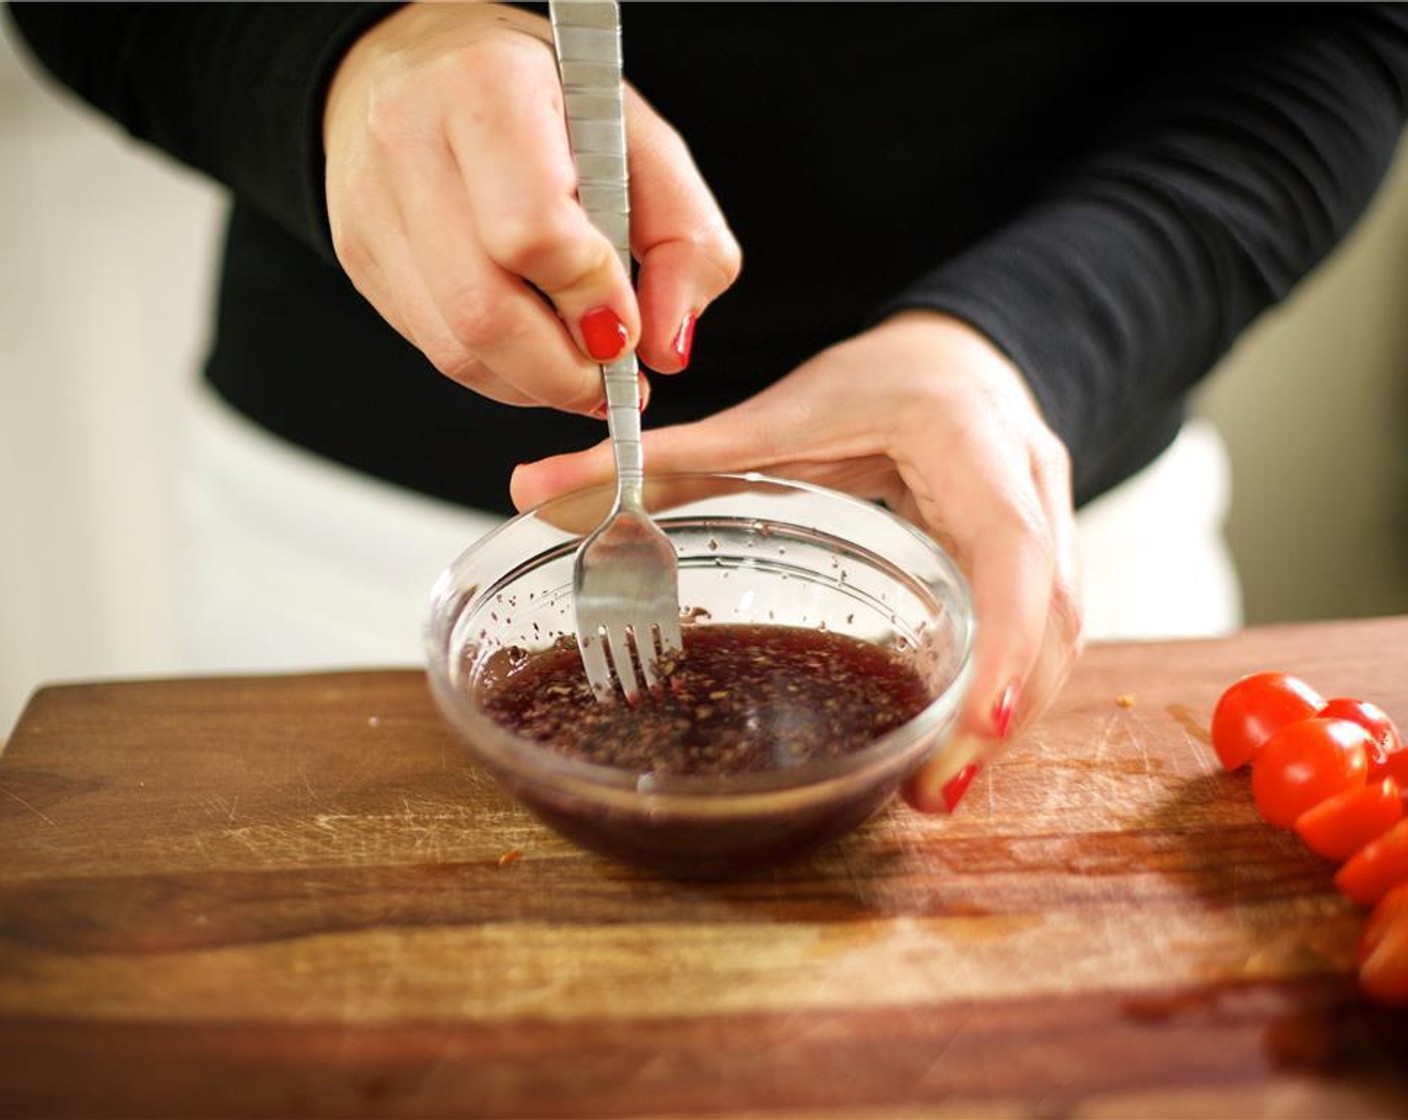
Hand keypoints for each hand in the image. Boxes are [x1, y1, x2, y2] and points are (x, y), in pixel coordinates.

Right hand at [323, 2, 739, 413]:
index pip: (533, 233)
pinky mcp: (359, 254)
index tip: (629, 327)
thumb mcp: (638, 137)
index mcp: (487, 88)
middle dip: (564, 370)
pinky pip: (435, 349)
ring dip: (534, 383)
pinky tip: (533, 350)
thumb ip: (682, 237)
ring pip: (456, 347)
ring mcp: (373, 204)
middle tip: (612, 376)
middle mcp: (410, 140)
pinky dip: (499, 372)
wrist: (416, 59)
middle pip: (485, 310)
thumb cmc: (543, 98)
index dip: (591, 299)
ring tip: (580, 369)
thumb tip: (668, 347)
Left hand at [511, 311, 1084, 811]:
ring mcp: (1050, 526)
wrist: (958, 361)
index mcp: (971, 443)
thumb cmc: (875, 381)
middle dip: (1003, 707)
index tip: (980, 718)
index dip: (1008, 637)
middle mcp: (1031, 487)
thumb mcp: (775, 413)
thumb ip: (661, 457)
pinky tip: (955, 742)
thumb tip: (531, 487)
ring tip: (938, 789)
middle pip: (1053, 614)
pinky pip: (1043, 638)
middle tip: (936, 792)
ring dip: (1008, 716)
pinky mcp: (1040, 565)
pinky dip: (1006, 694)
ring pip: (1061, 638)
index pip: (1015, 548)